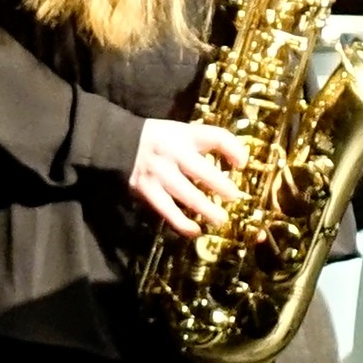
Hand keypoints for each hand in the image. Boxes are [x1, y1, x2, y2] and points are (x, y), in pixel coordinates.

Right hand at [130, 117, 252, 237]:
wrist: (120, 142)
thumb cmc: (163, 140)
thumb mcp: (185, 132)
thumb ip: (211, 143)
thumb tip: (241, 162)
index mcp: (186, 135)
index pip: (216, 137)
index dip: (234, 151)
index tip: (242, 165)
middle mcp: (173, 153)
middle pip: (203, 171)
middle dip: (222, 187)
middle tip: (235, 198)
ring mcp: (159, 173)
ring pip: (188, 195)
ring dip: (207, 209)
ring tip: (221, 220)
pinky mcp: (147, 190)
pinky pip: (168, 211)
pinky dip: (183, 223)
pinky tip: (195, 230)